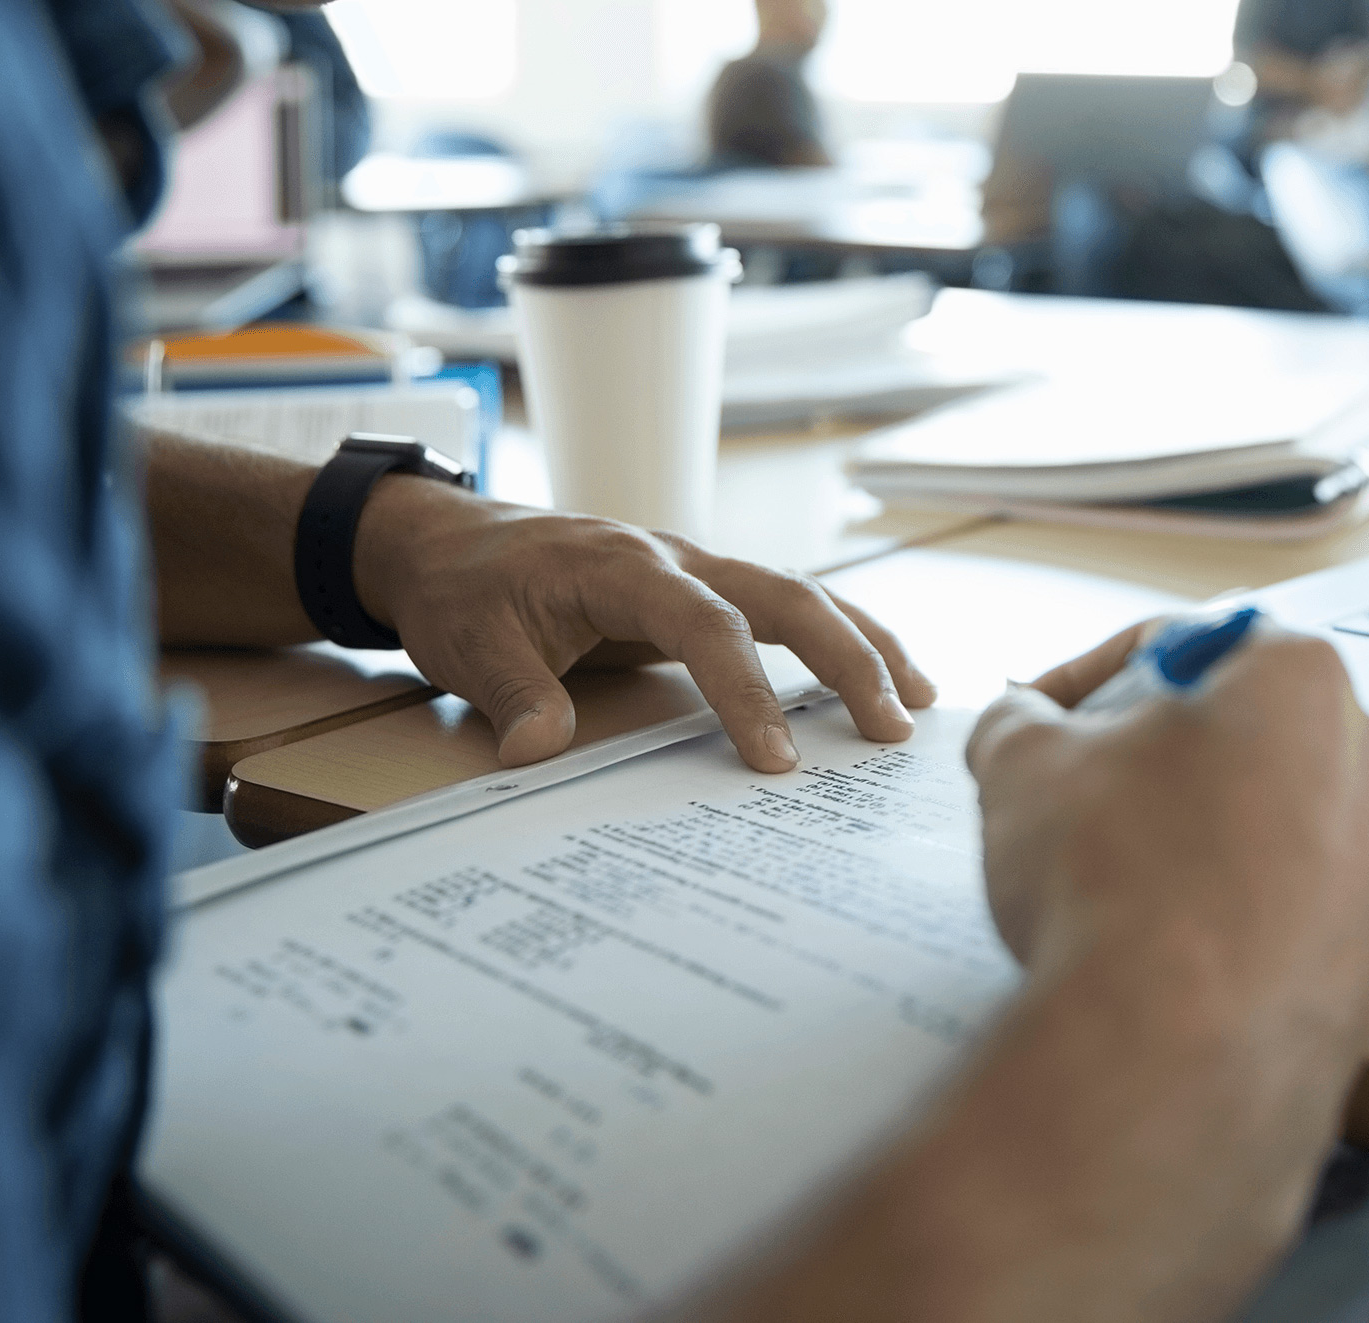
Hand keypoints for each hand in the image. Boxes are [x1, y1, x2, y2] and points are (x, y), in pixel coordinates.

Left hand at [350, 476, 933, 769]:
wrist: (447, 541)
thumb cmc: (463, 588)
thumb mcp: (468, 642)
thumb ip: (513, 693)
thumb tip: (539, 753)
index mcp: (623, 564)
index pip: (706, 623)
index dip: (746, 690)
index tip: (775, 760)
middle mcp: (676, 556)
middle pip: (786, 595)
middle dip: (849, 658)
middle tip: (894, 727)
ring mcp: (695, 570)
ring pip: (801, 594)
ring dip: (864, 644)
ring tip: (921, 703)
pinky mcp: (700, 593)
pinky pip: (782, 611)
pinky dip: (838, 640)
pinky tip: (880, 679)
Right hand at [965, 621, 1368, 1030]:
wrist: (1170, 1056)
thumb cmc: (1114, 887)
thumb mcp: (1021, 766)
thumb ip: (1019, 721)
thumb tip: (1019, 725)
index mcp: (1300, 678)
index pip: (1181, 646)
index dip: (1089, 679)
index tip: (1043, 718)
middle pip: (1244, 732)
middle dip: (1158, 759)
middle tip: (1081, 799)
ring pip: (1277, 823)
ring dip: (1200, 837)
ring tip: (1121, 884)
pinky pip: (1299, 909)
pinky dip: (1238, 915)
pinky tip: (1169, 948)